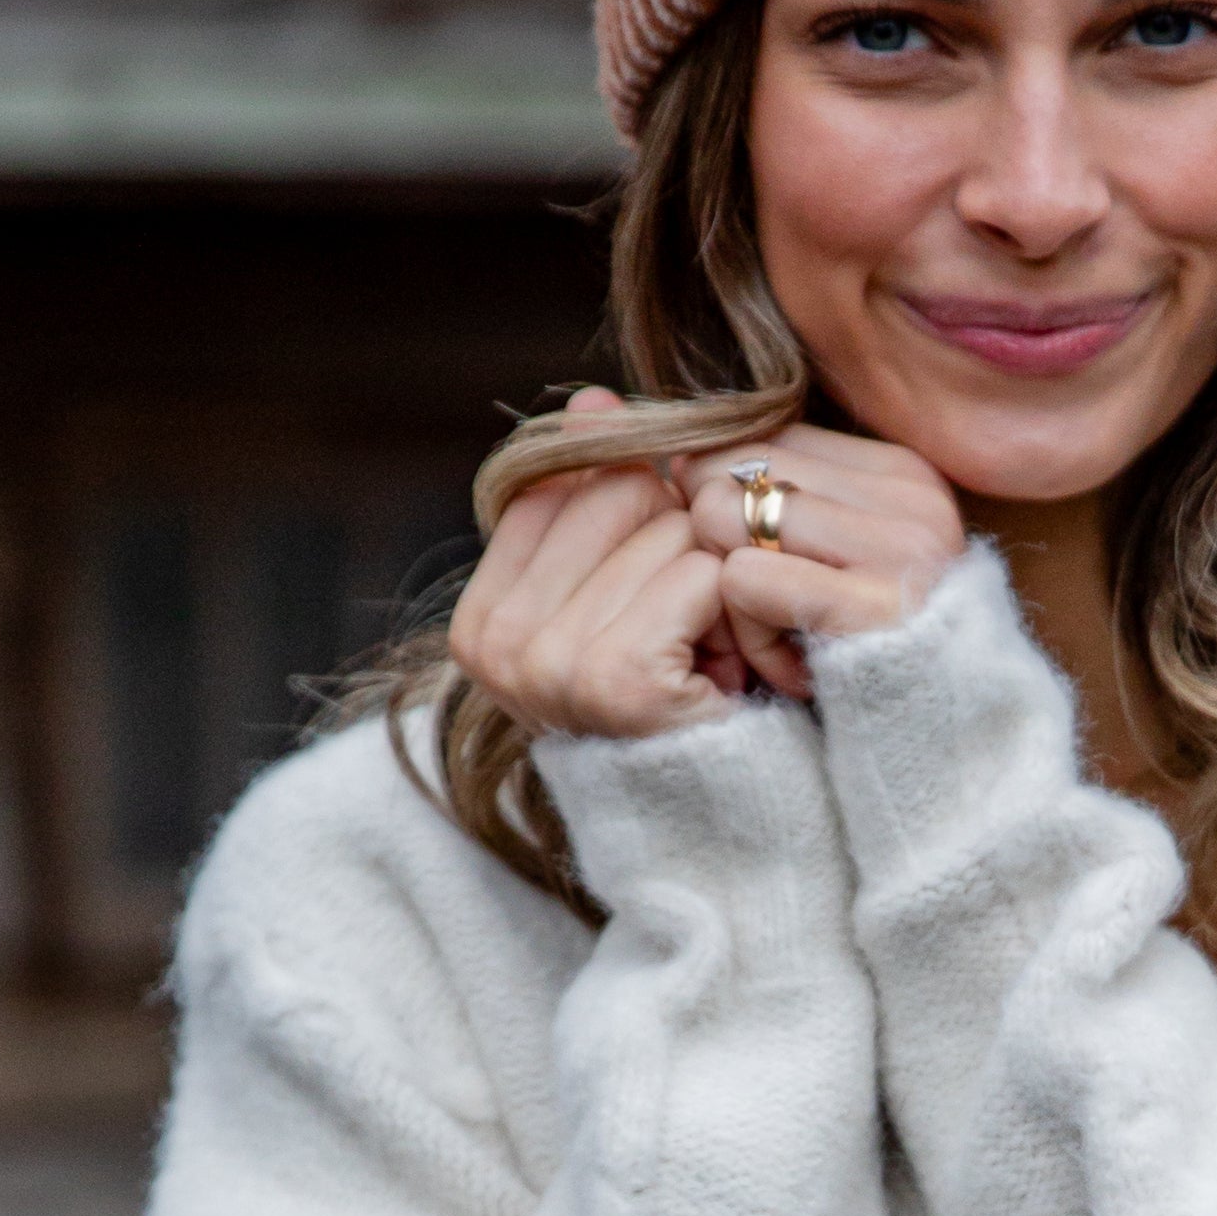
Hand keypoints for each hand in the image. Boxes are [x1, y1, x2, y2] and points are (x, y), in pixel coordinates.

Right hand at [450, 391, 742, 739]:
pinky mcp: (616, 682)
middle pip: (619, 494)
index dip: (638, 517)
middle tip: (689, 635)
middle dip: (678, 547)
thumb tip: (594, 399)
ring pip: (668, 530)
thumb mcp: (627, 590)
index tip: (651, 598)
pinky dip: (735, 615)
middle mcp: (498, 647)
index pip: (565, 482)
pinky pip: (701, 575)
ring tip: (709, 658)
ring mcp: (549, 666)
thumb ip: (597, 495)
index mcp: (481, 622)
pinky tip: (729, 672)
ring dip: (716, 586)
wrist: (731, 816)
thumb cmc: (680, 698)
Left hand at [675, 428, 965, 701]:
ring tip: (784, 649)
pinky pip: (739, 580)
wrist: (940, 765)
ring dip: (728, 598)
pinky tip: (790, 675)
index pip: (763, 441)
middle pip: (733, 472)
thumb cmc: (867, 671)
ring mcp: (906, 549)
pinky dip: (745, 635)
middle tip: (773, 626)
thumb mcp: (836, 567)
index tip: (782, 585)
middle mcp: (915, 499)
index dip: (740, 513)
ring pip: (723, 516)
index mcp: (907, 476)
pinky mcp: (879, 605)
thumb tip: (683, 461)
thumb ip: (782, 502)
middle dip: (725, 550)